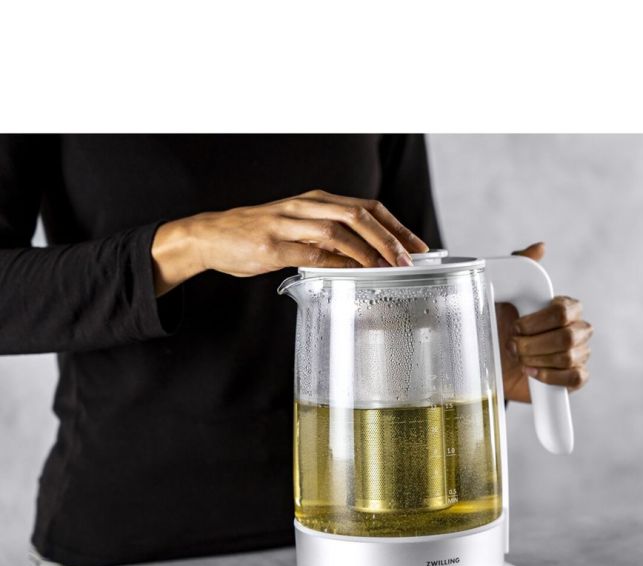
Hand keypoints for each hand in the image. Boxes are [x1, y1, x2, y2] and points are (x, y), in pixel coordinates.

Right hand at [150, 189, 428, 295]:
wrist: (211, 236)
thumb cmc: (257, 235)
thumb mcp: (298, 230)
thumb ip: (329, 240)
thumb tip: (365, 258)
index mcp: (316, 201)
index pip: (367, 207)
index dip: (396, 226)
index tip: (418, 246)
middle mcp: (305, 206)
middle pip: (358, 214)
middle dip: (389, 237)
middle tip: (409, 259)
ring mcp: (288, 224)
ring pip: (338, 230)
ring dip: (368, 250)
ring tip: (389, 267)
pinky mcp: (272, 245)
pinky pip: (311, 253)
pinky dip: (337, 263)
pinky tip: (354, 274)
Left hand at [497, 242, 591, 402]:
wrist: (494, 364)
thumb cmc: (501, 328)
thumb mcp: (503, 297)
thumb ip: (521, 267)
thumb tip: (540, 247)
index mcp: (564, 308)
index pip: (564, 310)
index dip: (538, 322)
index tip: (516, 326)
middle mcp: (576, 329)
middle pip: (568, 336)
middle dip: (534, 344)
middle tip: (513, 346)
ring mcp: (578, 354)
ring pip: (570, 358)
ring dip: (537, 360)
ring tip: (520, 359)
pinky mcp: (573, 377)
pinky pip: (576, 378)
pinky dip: (551, 376)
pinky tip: (533, 372)